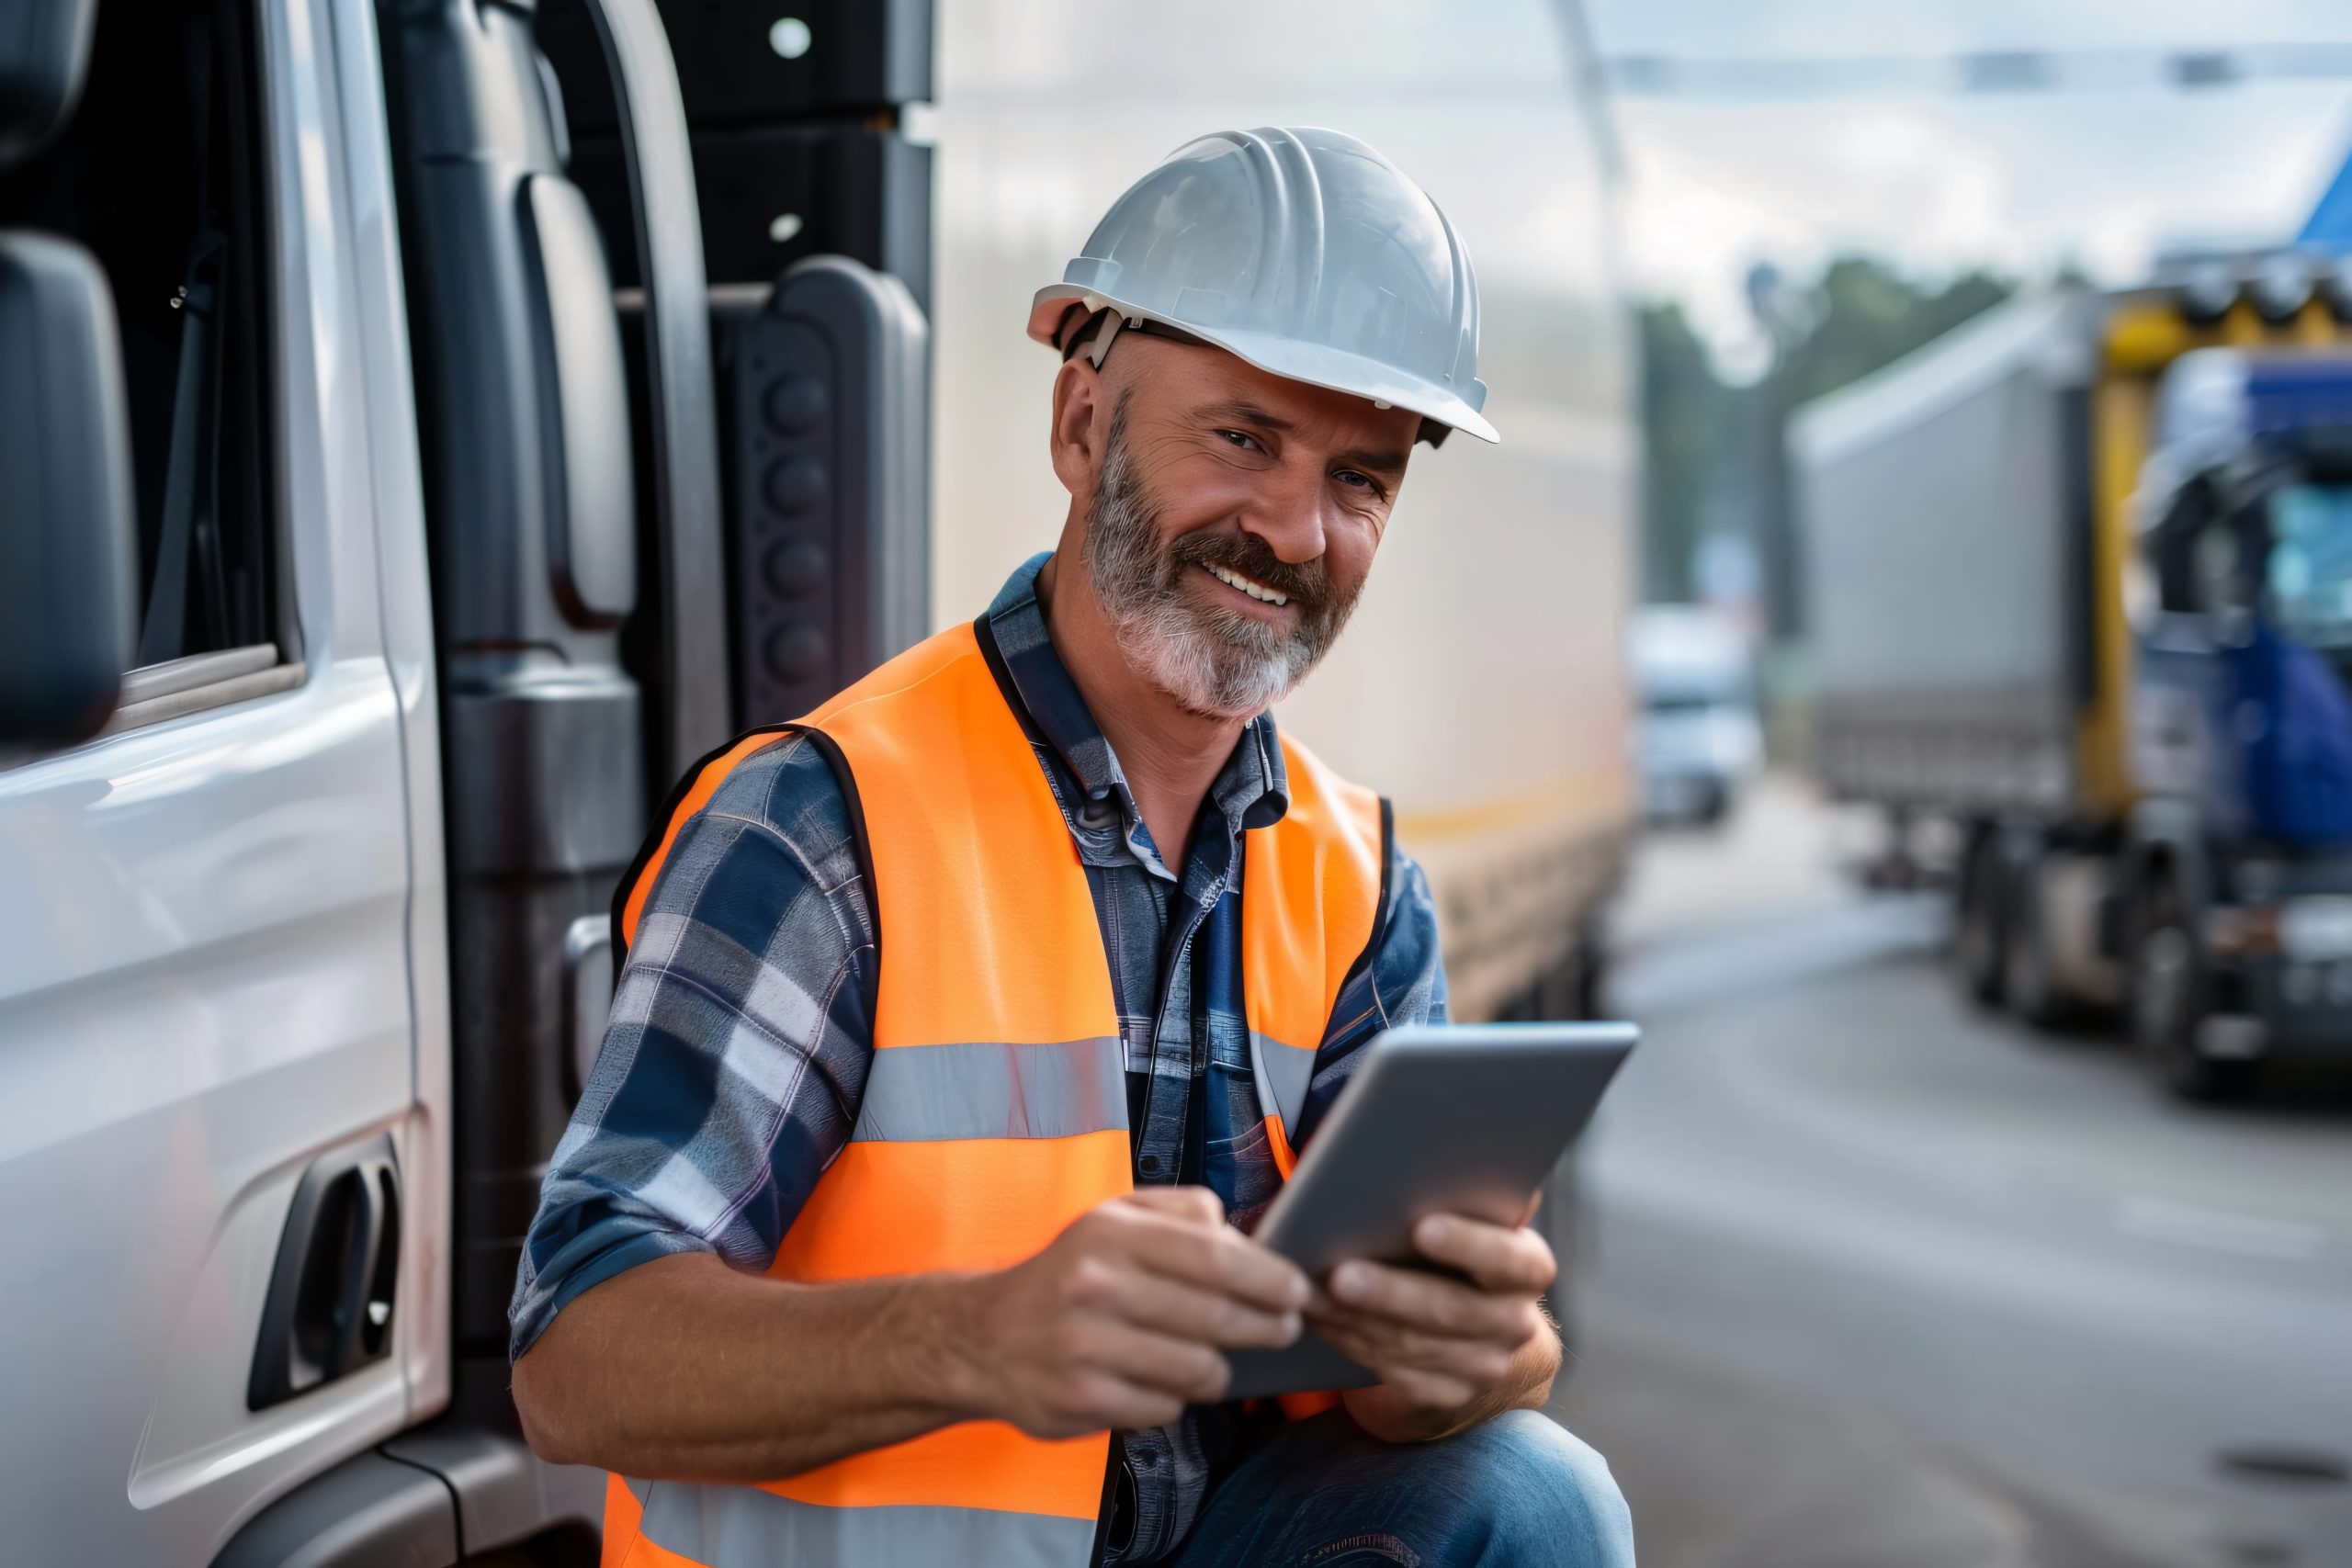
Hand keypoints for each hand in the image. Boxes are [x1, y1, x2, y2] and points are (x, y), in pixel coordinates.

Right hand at [957, 1187, 1310, 1438]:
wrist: (983, 1337)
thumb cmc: (1068, 1274)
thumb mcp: (1114, 1217)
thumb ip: (1182, 1214)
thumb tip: (1246, 1237)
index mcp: (1110, 1232)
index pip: (1215, 1256)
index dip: (1269, 1277)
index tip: (1300, 1290)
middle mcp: (1096, 1285)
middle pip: (1215, 1317)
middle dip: (1265, 1326)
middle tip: (1284, 1329)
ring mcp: (1086, 1346)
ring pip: (1198, 1370)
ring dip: (1216, 1368)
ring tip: (1208, 1358)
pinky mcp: (1082, 1399)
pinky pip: (1165, 1407)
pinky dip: (1172, 1398)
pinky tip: (1154, 1379)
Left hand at [1308, 1210, 1555, 1416]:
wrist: (1478, 1334)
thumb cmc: (1460, 1255)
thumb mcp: (1474, 1223)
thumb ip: (1470, 1193)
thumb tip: (1437, 1152)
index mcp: (1527, 1268)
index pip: (1510, 1258)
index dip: (1469, 1243)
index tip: (1422, 1226)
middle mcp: (1514, 1322)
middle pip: (1451, 1309)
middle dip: (1390, 1291)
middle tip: (1340, 1273)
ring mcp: (1483, 1366)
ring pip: (1411, 1344)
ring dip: (1354, 1318)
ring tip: (1309, 1292)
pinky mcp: (1445, 1394)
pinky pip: (1391, 1369)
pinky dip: (1349, 1341)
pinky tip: (1318, 1318)